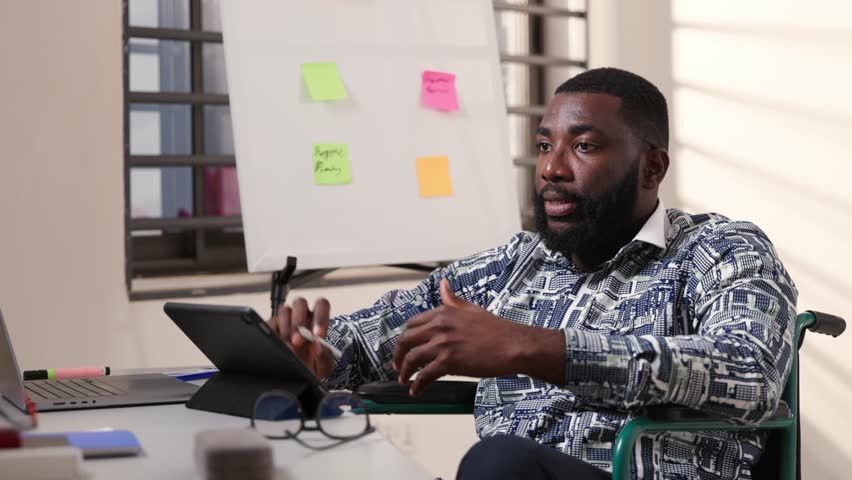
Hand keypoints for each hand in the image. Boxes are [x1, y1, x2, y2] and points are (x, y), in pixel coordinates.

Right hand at [268, 297, 336, 378]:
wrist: (301, 378)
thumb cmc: (314, 367)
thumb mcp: (324, 366)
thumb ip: (324, 356)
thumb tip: (318, 346)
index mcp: (318, 321)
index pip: (321, 306)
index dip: (320, 317)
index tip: (318, 335)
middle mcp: (302, 317)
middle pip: (300, 303)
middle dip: (298, 321)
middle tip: (298, 341)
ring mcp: (286, 321)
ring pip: (284, 310)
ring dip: (286, 328)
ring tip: (289, 347)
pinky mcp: (272, 328)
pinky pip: (270, 322)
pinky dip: (273, 333)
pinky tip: (278, 345)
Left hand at [393, 279, 530, 395]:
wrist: (513, 345)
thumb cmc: (497, 329)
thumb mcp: (472, 309)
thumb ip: (453, 299)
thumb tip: (444, 284)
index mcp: (443, 312)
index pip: (412, 323)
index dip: (404, 338)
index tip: (404, 347)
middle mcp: (440, 326)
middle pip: (406, 340)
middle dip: (398, 355)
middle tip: (398, 365)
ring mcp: (443, 344)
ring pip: (412, 359)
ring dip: (404, 371)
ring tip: (404, 380)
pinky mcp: (449, 362)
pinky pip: (425, 375)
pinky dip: (417, 385)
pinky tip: (416, 391)